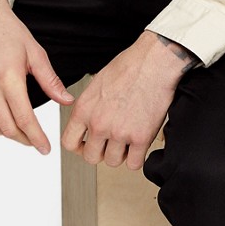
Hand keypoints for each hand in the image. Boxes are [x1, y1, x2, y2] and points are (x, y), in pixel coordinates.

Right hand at [0, 0, 73, 153]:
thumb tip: (66, 100)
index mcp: (8, 78)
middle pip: (8, 129)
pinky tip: (4, 124)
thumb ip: (50, 80)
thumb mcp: (35, 53)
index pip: (25, 119)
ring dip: (10, 136)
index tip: (46, 147)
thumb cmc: (6, 30)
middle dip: (26, 140)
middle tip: (38, 143)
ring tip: (25, 135)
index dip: (37, 137)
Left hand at [61, 31, 198, 170]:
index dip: (79, 147)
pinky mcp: (141, 137)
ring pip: (113, 162)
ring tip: (128, 140)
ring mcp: (120, 132)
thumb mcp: (98, 82)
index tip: (86, 145)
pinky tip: (140, 145)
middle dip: (102, 152)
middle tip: (111, 144)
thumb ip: (90, 105)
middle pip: (91, 157)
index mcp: (85, 108)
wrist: (155, 61)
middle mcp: (99, 123)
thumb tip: (89, 118)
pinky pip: (135, 163)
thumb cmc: (131, 65)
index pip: (69, 142)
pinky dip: (138, 158)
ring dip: (121, 154)